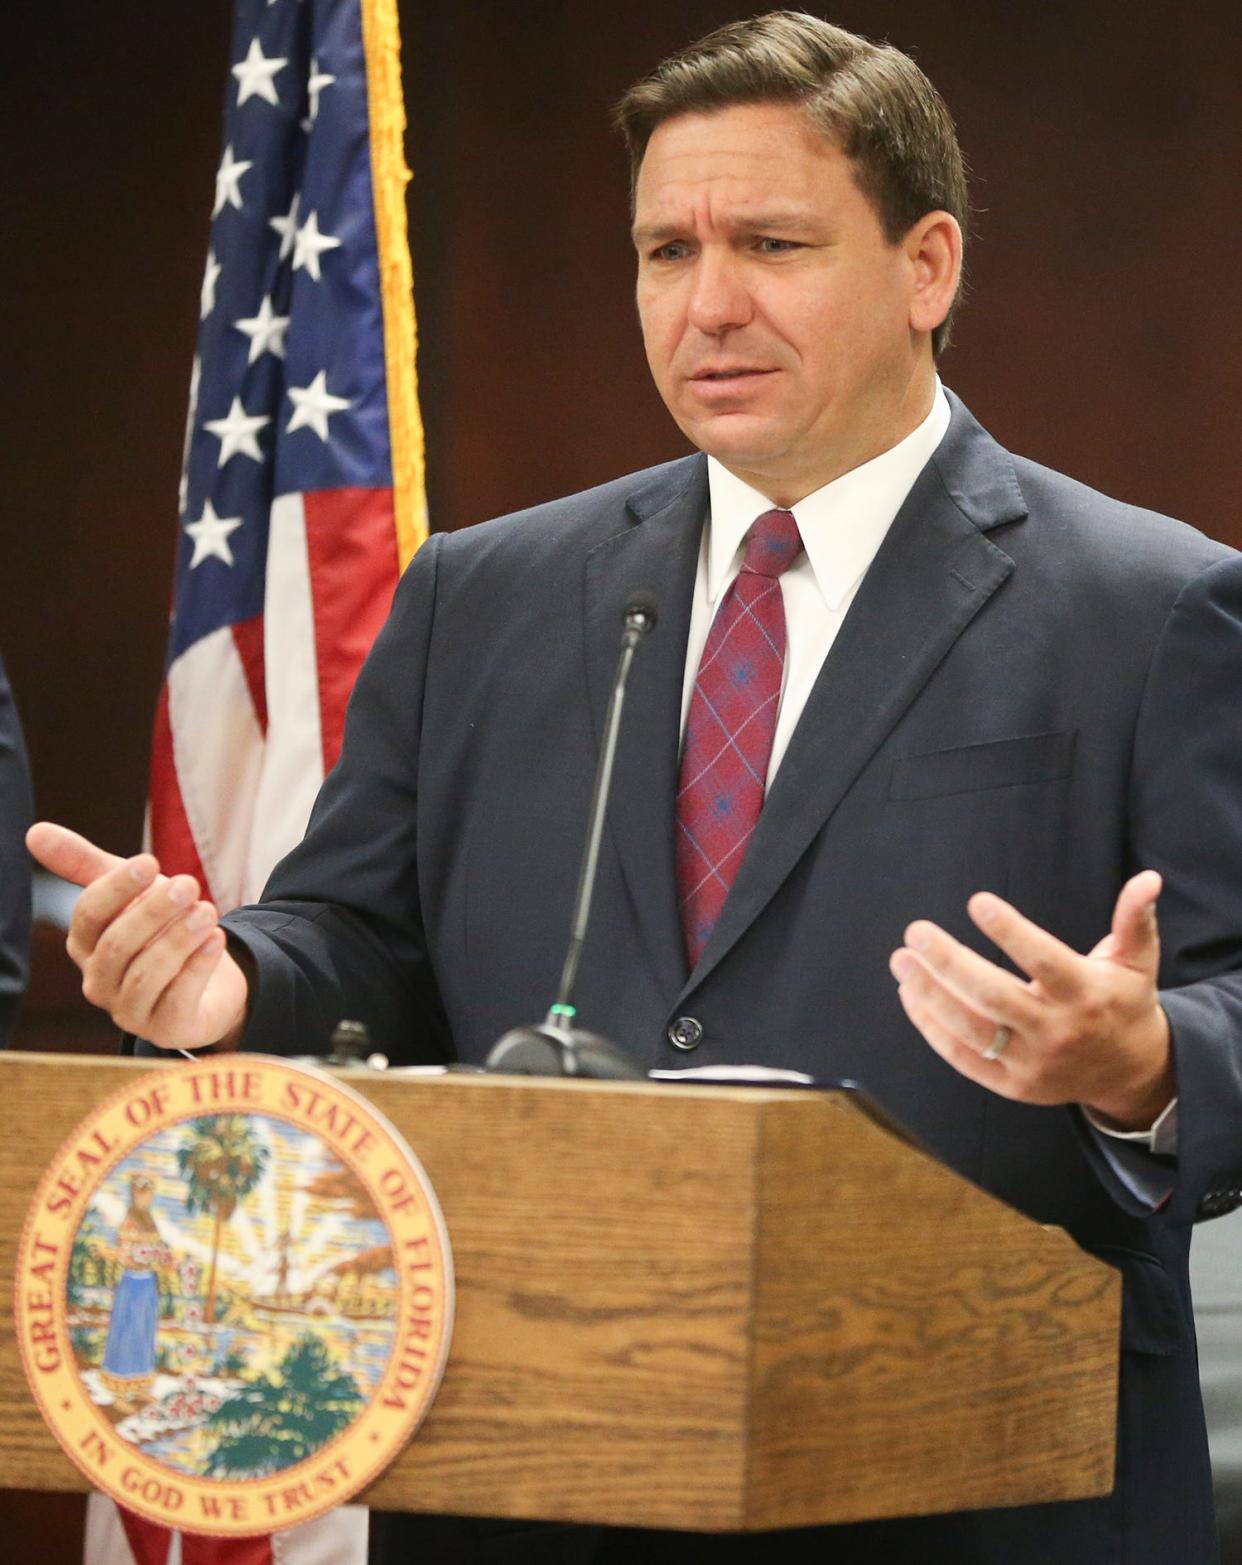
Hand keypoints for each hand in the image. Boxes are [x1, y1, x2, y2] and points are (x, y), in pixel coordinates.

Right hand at [26, 822, 248, 1051]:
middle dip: (153, 912)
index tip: (149, 861)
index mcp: (85, 946)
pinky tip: (216, 939)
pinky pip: (177, 1000)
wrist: (212, 980)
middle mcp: (99, 981)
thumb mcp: (132, 892)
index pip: (88, 916)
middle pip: (117, 945)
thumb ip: (85, 865)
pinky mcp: (166, 1029)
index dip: (116, 888)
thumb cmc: (161, 930)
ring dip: (177, 939)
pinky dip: (197, 966)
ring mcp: (129, 1010)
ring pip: (145, 974)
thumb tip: (35, 831)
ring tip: (207, 910)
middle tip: (187, 883)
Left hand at [889, 871, 1173, 1130]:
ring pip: (971, 1030)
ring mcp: (1032, 1063)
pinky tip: (910, 994)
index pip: (1044, 961)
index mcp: (1086, 994)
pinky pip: (963, 1057)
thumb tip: (1147, 879)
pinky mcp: (1011, 1085)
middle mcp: (1057, 1031)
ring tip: (902, 960)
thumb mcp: (1136, 962)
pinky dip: (931, 1027)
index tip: (976, 902)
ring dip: (929, 994)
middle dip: (949, 963)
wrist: (1130, 1074)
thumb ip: (1135, 920)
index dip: (1011, 933)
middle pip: (995, 997)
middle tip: (915, 931)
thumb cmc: (1122, 1003)